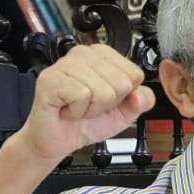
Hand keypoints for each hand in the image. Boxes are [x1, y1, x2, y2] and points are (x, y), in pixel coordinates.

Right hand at [13, 43, 155, 166]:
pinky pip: (82, 96)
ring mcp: (65, 64)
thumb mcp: (125, 112)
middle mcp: (83, 54)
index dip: (123, 96)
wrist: (59, 140)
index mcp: (103, 55)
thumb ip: (142, 100)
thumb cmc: (87, 121)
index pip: (134, 74)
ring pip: (102, 91)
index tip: (105, 100)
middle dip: (107, 104)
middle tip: (89, 105)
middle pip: (120, 83)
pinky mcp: (50, 79)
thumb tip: (139, 93)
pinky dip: (77, 111)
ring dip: (91, 109)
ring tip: (77, 108)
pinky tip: (67, 109)